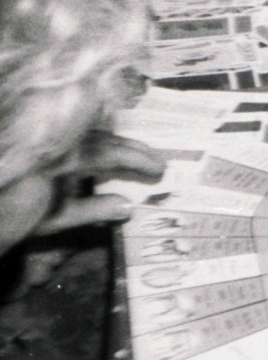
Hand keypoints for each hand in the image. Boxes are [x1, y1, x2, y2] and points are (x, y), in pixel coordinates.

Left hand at [33, 132, 165, 234]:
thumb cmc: (10, 220)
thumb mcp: (49, 221)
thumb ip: (88, 210)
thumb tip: (128, 206)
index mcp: (56, 159)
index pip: (104, 152)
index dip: (135, 158)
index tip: (161, 168)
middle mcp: (52, 145)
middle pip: (99, 139)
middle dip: (132, 149)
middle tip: (160, 162)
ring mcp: (45, 146)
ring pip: (87, 138)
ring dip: (117, 145)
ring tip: (142, 156)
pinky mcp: (43, 158)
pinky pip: (73, 142)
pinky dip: (95, 146)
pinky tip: (106, 153)